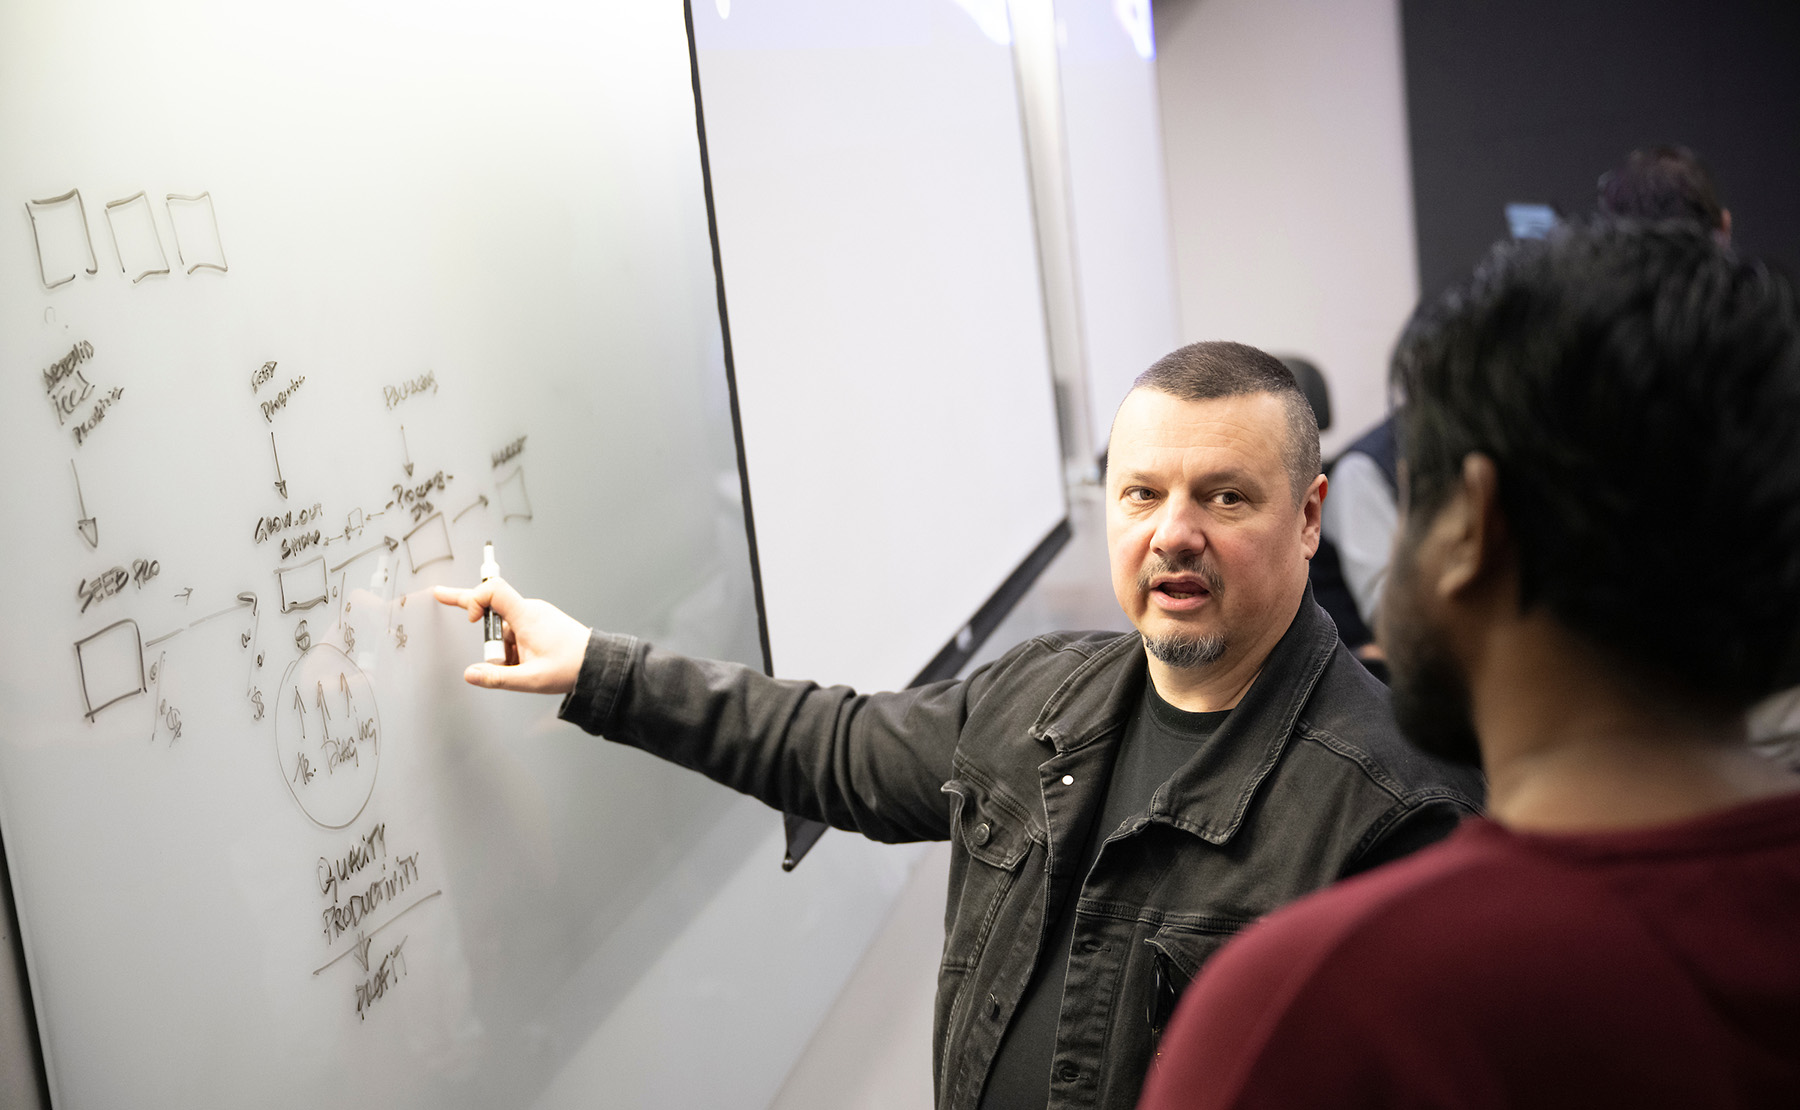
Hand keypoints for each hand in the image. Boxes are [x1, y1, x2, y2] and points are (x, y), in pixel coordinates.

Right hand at [432, 576, 590, 693]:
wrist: (596, 664)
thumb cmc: (570, 667)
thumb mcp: (530, 679)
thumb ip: (497, 678)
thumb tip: (471, 674)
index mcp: (526, 617)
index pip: (493, 591)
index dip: (474, 600)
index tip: (470, 619)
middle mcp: (529, 611)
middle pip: (493, 606)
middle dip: (474, 614)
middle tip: (442, 595)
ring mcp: (535, 616)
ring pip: (504, 627)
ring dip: (501, 646)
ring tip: (518, 665)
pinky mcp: (539, 624)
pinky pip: (515, 631)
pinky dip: (512, 646)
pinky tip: (522, 661)